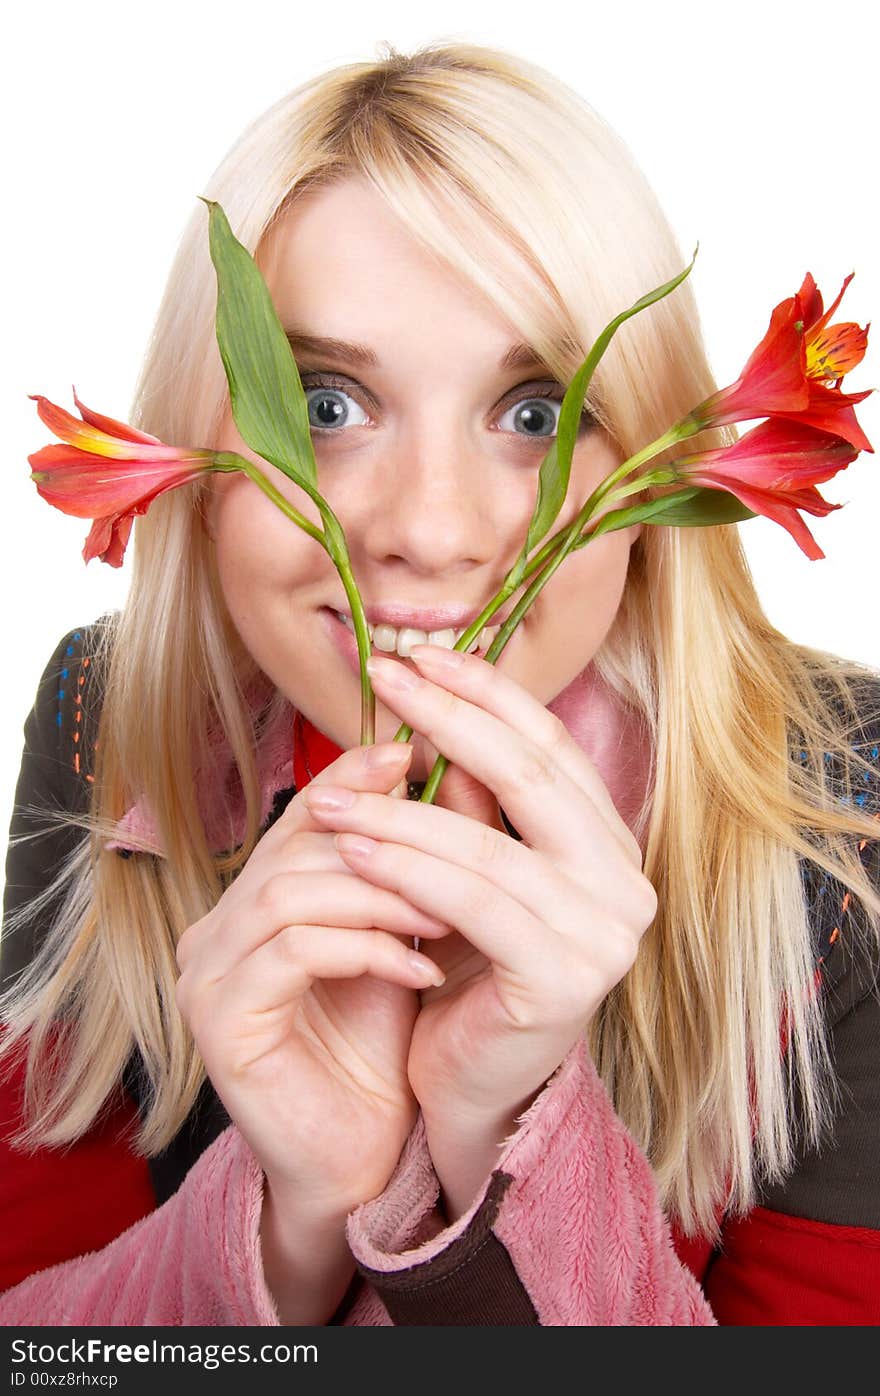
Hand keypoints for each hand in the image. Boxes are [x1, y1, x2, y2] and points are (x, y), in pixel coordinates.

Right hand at [174, 739, 449, 1217]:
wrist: (362, 1159)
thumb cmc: (383, 1045)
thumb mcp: (405, 937)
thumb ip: (414, 862)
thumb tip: (459, 764)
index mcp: (251, 902)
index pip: (302, 818)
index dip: (357, 779)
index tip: (419, 753)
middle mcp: (214, 930)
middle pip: (292, 846)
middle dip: (383, 844)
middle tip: (461, 852)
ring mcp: (207, 976)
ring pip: (289, 892)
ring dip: (379, 896)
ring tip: (446, 916)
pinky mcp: (219, 1023)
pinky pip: (294, 953)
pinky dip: (366, 951)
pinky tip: (421, 971)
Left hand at [301, 647, 656, 1204]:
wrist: (473, 1086)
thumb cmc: (466, 971)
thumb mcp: (471, 871)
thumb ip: (468, 802)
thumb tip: (424, 705)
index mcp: (611, 844)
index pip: (550, 745)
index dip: (487, 691)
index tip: (418, 656)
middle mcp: (625, 881)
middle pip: (530, 775)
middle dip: (447, 719)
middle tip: (380, 677)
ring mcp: (605, 932)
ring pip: (488, 842)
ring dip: (400, 807)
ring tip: (333, 787)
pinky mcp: (562, 977)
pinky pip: (471, 901)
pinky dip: (407, 866)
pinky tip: (355, 844)